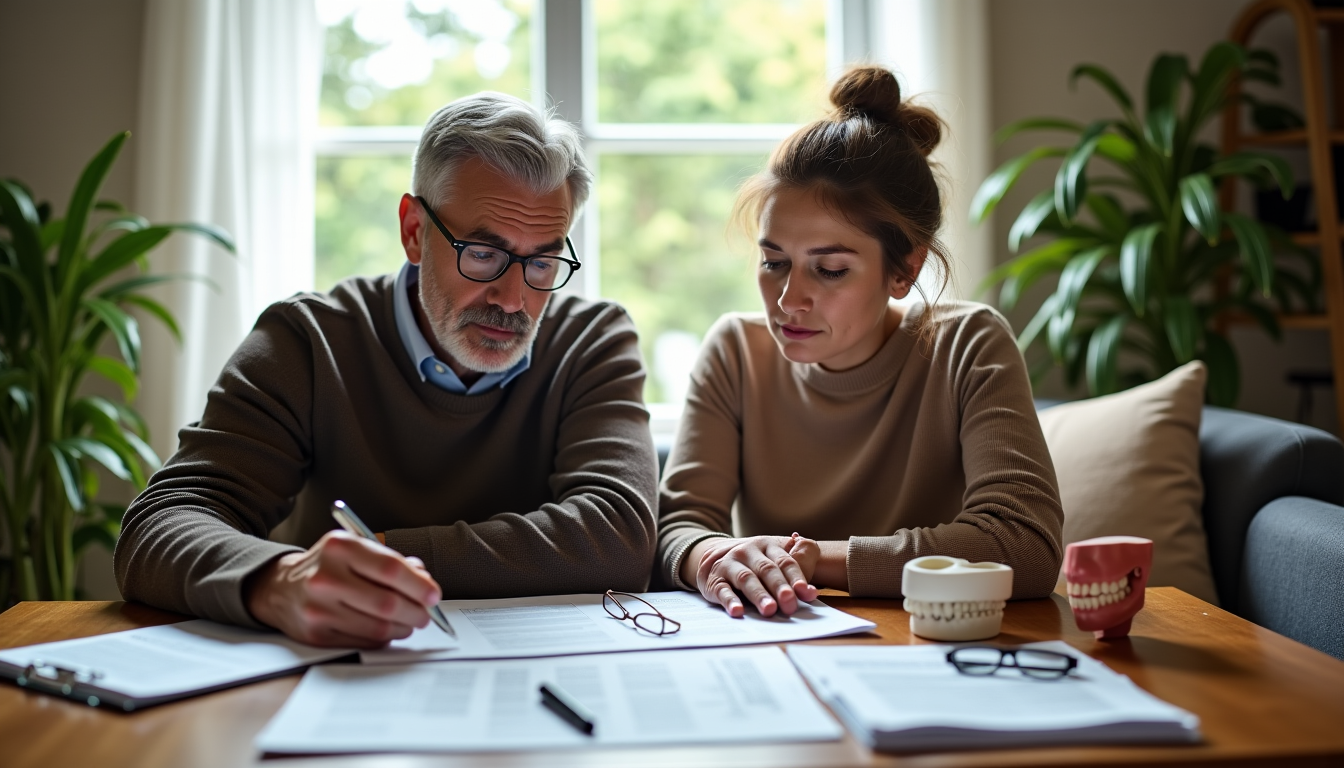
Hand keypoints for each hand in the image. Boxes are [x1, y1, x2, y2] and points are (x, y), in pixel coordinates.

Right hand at [245, 530, 440, 647]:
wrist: (280, 588)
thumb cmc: (328, 566)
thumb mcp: (355, 550)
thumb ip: (392, 562)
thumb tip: (424, 581)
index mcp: (340, 547)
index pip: (390, 569)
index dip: (418, 585)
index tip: (433, 594)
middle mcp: (326, 577)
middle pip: (387, 602)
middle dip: (416, 611)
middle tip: (426, 614)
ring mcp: (319, 608)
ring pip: (378, 626)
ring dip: (403, 627)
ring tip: (409, 622)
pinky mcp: (316, 633)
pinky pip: (364, 641)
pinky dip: (384, 638)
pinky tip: (387, 629)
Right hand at [686, 533, 819, 617]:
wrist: (713, 558)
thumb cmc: (755, 564)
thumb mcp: (774, 558)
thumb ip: (797, 570)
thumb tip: (811, 591)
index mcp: (767, 545)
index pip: (785, 561)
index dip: (797, 578)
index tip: (806, 593)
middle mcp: (748, 551)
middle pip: (767, 569)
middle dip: (780, 587)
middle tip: (790, 604)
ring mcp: (729, 564)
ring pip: (746, 579)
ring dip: (759, 595)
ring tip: (769, 610)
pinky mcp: (715, 580)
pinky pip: (723, 590)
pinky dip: (730, 601)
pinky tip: (738, 611)